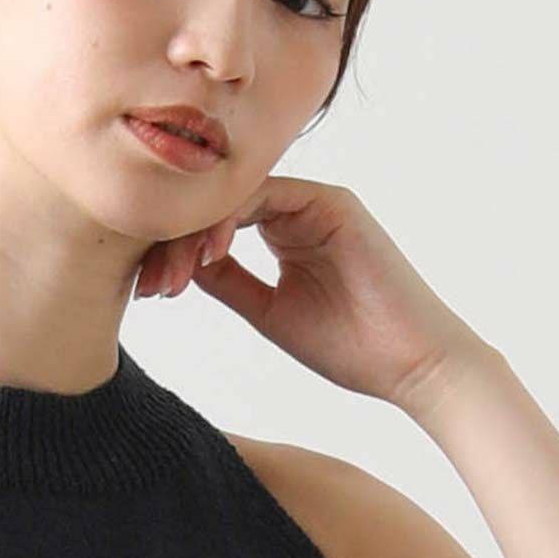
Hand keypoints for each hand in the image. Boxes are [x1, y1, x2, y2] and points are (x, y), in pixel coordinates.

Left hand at [132, 173, 496, 409]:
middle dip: (173, 242)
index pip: (213, 223)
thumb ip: (228, 282)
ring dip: (194, 233)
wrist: (410, 364)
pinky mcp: (331, 201)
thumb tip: (178, 266)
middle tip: (149, 287)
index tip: (148, 292)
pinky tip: (208, 255)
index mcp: (283, 232)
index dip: (173, 252)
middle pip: (216, 205)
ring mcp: (314, 201)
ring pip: (232, 196)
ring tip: (172, 277)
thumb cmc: (351, 347)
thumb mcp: (270, 312)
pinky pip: (264, 193)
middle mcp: (296, 209)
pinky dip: (229, 219)